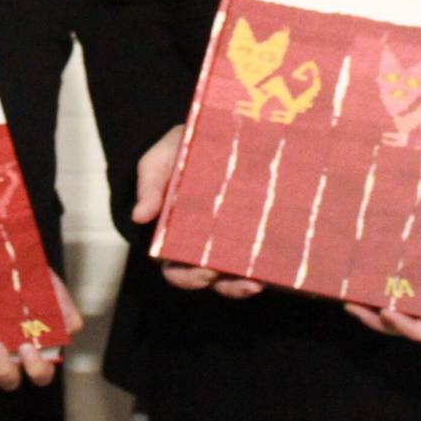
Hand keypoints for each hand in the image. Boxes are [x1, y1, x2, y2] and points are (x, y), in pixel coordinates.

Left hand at [0, 272, 84, 389]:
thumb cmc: (20, 275)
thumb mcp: (46, 282)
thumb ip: (61, 303)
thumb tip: (72, 327)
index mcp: (33, 348)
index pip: (40, 373)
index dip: (36, 368)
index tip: (27, 347)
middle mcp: (8, 358)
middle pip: (10, 381)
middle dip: (5, 370)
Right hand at [134, 125, 262, 298]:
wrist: (205, 132)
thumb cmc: (175, 154)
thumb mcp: (156, 164)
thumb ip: (149, 187)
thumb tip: (139, 216)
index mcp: (174, 235)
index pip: (176, 268)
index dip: (189, 278)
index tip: (206, 273)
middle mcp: (202, 244)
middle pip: (212, 278)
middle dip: (228, 287)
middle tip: (244, 283)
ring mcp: (230, 238)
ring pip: (238, 272)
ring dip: (250, 282)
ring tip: (263, 280)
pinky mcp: (254, 227)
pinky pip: (261, 250)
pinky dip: (269, 261)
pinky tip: (281, 261)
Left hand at [343, 159, 420, 344]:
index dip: (411, 329)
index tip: (386, 312)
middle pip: (414, 323)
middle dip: (383, 322)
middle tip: (352, 306)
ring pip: (404, 305)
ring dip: (376, 306)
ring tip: (348, 295)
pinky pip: (401, 280)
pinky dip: (381, 282)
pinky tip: (360, 271)